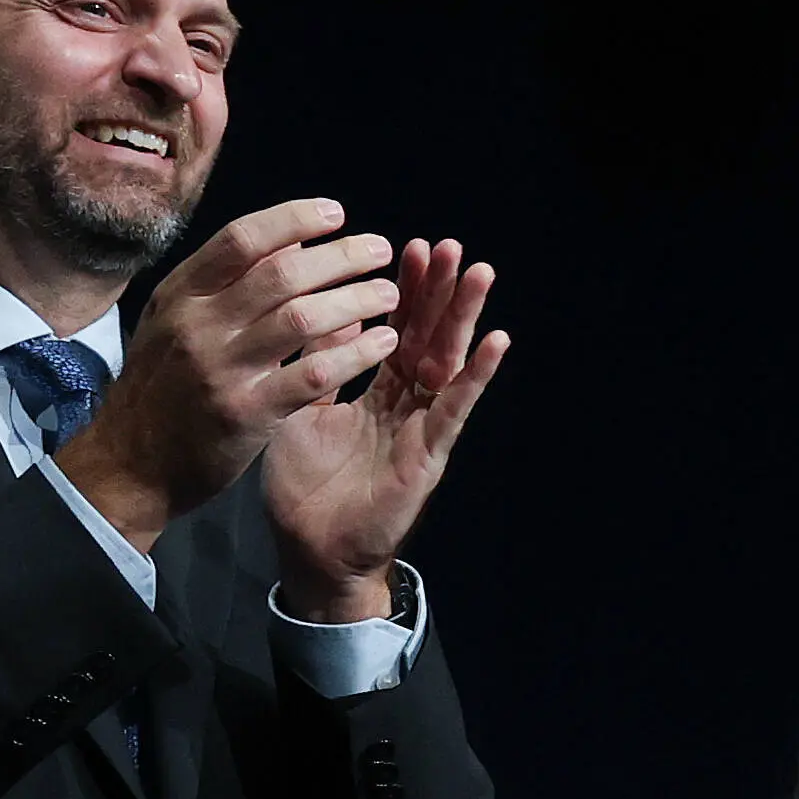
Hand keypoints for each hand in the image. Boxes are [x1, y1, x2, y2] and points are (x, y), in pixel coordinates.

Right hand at [49, 200, 400, 545]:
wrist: (129, 463)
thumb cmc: (162, 387)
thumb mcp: (171, 323)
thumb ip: (220, 283)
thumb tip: (287, 241)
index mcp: (180, 295)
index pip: (241, 239)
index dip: (293, 219)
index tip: (336, 212)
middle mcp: (197, 325)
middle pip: (281, 273)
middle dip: (339, 256)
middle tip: (380, 249)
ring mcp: (221, 369)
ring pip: (302, 319)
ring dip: (356, 300)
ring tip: (390, 293)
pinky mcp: (246, 413)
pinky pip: (313, 375)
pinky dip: (354, 354)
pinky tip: (384, 343)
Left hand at [260, 235, 514, 617]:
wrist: (311, 553)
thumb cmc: (304, 490)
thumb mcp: (301, 410)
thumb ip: (319, 365)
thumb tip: (329, 311)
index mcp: (375, 393)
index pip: (393, 330)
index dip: (401, 290)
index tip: (405, 246)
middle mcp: (404, 405)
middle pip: (426, 336)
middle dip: (437, 292)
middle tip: (448, 245)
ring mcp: (421, 428)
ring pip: (446, 362)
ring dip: (464, 317)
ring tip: (479, 273)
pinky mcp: (429, 455)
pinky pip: (454, 409)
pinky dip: (476, 375)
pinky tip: (496, 341)